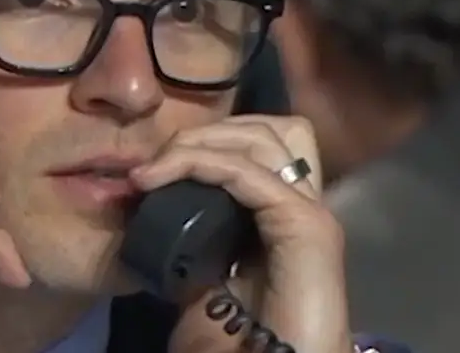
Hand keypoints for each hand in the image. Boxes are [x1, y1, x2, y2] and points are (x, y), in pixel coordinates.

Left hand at [129, 115, 351, 352]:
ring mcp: (309, 212)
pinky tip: (163, 178)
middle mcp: (302, 204)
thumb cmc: (241, 346)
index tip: (150, 169)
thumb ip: (191, 245)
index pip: (258, 144)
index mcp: (280, 215)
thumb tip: (151, 214)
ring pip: (261, 137)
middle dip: (206, 132)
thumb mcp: (201, 283)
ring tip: (154, 169)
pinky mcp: (306, 225)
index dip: (208, 141)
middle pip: (267, 128)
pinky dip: (203, 163)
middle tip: (155, 163)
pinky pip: (250, 171)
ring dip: (199, 143)